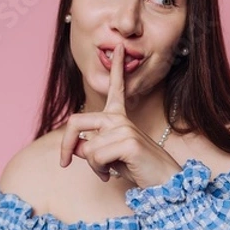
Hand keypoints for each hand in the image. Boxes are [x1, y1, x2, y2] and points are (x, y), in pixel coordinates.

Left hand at [59, 44, 181, 187]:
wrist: (164, 182)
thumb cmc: (137, 169)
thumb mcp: (108, 157)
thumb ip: (90, 147)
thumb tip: (75, 146)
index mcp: (119, 117)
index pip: (115, 88)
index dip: (116, 67)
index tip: (118, 47)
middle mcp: (120, 118)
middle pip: (76, 121)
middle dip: (65, 144)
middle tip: (64, 162)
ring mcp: (125, 128)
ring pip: (86, 147)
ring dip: (92, 166)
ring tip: (107, 172)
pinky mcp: (128, 141)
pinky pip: (95, 157)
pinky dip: (99, 171)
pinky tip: (111, 174)